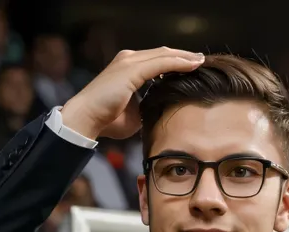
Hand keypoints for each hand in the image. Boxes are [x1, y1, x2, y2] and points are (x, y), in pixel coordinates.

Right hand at [60, 47, 204, 139]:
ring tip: (201, 62)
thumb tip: (161, 111)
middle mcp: (128, 59)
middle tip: (202, 62)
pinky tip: (192, 66)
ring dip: (185, 58)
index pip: (157, 61)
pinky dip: (178, 63)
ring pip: (164, 55)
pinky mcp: (131, 69)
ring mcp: (129, 62)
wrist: (86, 119)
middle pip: (163, 54)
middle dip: (184, 57)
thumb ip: (148, 106)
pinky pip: (160, 63)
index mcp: (128, 68)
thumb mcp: (134, 113)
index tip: (193, 69)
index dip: (176, 63)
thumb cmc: (107, 120)